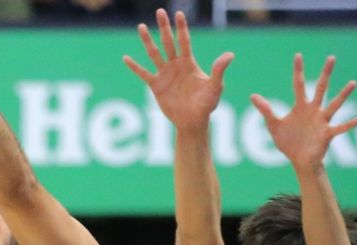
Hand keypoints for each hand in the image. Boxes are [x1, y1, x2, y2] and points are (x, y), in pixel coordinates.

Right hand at [123, 9, 233, 131]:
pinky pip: (143, 74)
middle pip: (168, 42)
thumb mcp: (214, 87)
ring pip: (154, 54)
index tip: (178, 13)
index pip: (184, 41)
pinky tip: (126, 58)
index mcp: (188, 63)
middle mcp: (175, 65)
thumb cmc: (206, 105)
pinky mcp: (156, 86)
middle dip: (164, 27)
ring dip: (147, 40)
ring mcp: (165, 74)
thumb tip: (230, 55)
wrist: (193, 122)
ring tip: (141, 26)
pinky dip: (135, 66)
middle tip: (160, 11)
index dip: (181, 27)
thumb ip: (219, 70)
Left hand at [251, 54, 356, 171]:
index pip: (299, 84)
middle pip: (321, 88)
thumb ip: (266, 111)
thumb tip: (253, 96)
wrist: (298, 161)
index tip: (298, 55)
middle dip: (325, 73)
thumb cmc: (288, 143)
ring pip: (334, 105)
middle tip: (331, 57)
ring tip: (352, 83)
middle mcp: (314, 111)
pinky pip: (340, 128)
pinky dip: (349, 124)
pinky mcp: (327, 134)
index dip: (298, 70)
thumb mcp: (274, 126)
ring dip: (343, 95)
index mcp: (301, 107)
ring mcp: (322, 121)